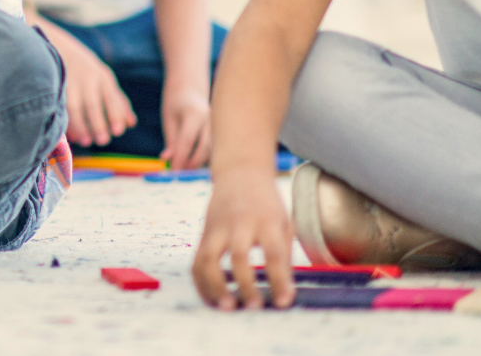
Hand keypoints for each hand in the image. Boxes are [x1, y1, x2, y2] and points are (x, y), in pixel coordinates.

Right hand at [42, 26, 135, 148]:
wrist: (57, 46)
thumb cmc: (87, 71)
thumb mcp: (104, 80)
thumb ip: (118, 101)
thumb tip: (131, 123)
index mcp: (103, 77)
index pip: (111, 97)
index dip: (115, 114)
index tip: (118, 131)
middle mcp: (86, 78)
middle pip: (92, 104)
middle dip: (98, 123)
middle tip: (103, 141)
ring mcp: (68, 81)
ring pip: (73, 107)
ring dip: (80, 126)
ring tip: (85, 142)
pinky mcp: (54, 85)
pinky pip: (59, 105)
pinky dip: (64, 120)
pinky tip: (68, 133)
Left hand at [160, 79, 213, 170]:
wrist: (192, 87)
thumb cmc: (176, 101)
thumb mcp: (169, 118)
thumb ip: (171, 140)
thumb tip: (168, 161)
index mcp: (195, 113)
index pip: (188, 141)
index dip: (180, 159)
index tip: (173, 172)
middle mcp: (211, 119)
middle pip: (204, 148)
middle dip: (192, 164)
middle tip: (179, 174)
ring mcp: (219, 124)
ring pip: (212, 150)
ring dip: (199, 162)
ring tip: (185, 169)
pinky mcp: (222, 130)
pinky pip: (215, 148)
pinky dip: (205, 157)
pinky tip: (194, 163)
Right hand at [192, 169, 295, 309]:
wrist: (239, 172)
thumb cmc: (267, 203)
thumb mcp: (283, 222)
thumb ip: (282, 254)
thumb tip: (284, 291)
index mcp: (266, 221)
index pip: (273, 253)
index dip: (279, 280)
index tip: (284, 302)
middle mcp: (239, 223)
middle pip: (239, 256)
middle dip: (245, 284)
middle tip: (254, 308)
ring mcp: (217, 228)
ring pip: (209, 259)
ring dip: (216, 286)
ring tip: (227, 307)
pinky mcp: (203, 234)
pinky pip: (196, 261)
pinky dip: (201, 283)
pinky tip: (213, 299)